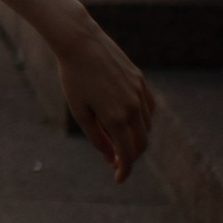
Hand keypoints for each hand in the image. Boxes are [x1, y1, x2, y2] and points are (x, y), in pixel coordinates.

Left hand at [55, 12, 152, 181]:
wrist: (80, 43)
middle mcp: (133, 107)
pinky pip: (149, 108)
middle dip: (131, 156)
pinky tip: (128, 120)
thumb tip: (110, 157)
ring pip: (146, 126)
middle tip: (116, 161)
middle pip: (141, 143)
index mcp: (116, 118)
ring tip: (117, 139)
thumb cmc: (74, 79)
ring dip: (136, 137)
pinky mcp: (140, 80)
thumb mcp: (80, 112)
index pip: (127, 154)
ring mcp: (139, 93)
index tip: (118, 179)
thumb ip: (97, 137)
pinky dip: (142, 120)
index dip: (124, 170)